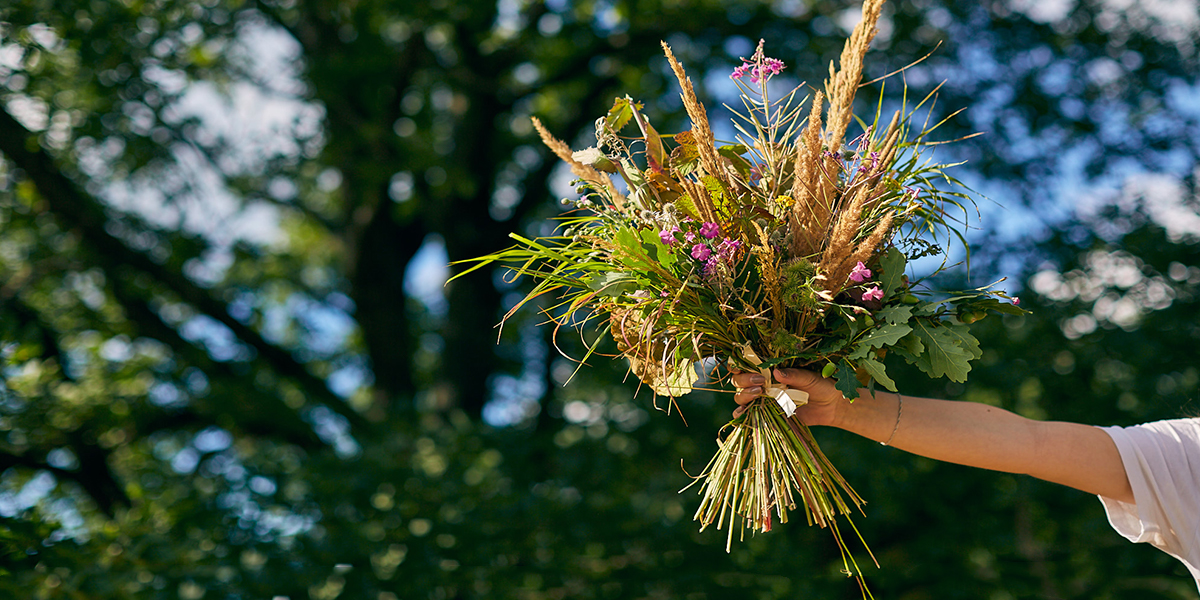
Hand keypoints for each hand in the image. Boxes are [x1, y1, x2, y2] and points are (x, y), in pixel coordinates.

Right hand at [730, 367, 846, 426]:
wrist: (832, 406)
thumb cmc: (822, 385)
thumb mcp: (810, 377)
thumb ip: (794, 375)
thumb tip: (776, 372)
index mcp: (771, 369)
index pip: (746, 363)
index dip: (740, 364)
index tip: (746, 367)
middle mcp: (764, 383)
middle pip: (739, 380)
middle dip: (744, 380)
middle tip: (760, 382)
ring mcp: (764, 399)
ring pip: (741, 396)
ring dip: (743, 396)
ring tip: (758, 394)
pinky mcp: (768, 414)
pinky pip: (749, 414)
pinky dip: (742, 414)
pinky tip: (742, 413)